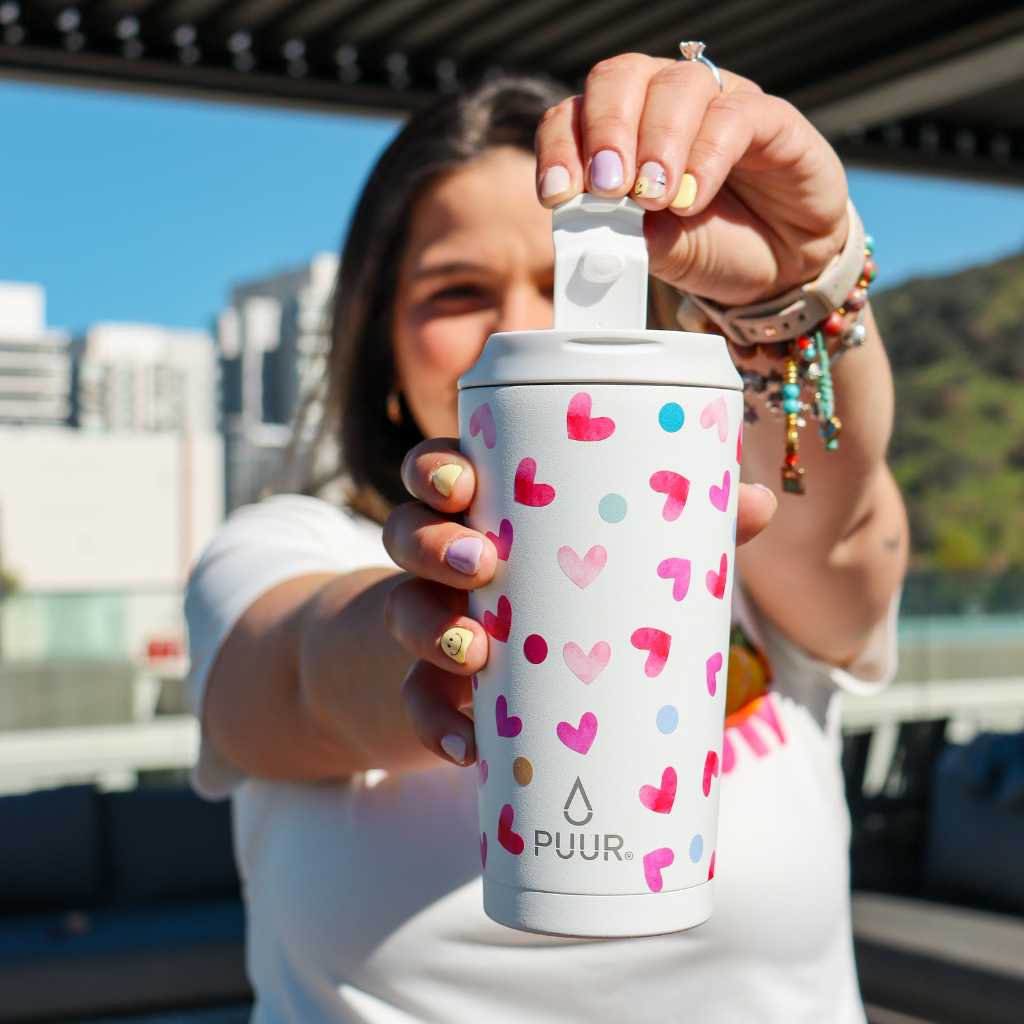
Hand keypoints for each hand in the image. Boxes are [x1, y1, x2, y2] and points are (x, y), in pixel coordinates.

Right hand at [383, 438, 777, 767]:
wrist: (486, 675)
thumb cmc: (561, 600)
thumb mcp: (609, 562)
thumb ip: (679, 528)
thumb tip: (762, 502)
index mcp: (479, 512)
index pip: (435, 470)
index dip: (435, 468)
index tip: (465, 482)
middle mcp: (439, 562)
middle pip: (404, 529)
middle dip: (432, 540)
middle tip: (482, 562)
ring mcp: (426, 625)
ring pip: (403, 610)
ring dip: (432, 627)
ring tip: (476, 651)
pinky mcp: (424, 691)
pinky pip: (416, 704)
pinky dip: (438, 725)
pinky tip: (469, 744)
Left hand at [535, 53, 848, 305]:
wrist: (779, 269)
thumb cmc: (709, 247)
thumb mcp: (658, 252)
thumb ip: (628, 236)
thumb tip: (595, 232)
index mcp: (622, 131)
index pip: (574, 115)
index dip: (559, 148)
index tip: (557, 195)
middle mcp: (664, 104)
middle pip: (620, 78)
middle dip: (606, 132)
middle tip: (607, 187)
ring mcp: (717, 103)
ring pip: (677, 86)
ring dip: (657, 143)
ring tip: (653, 198)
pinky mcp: (770, 117)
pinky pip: (733, 115)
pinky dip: (705, 157)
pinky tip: (692, 199)